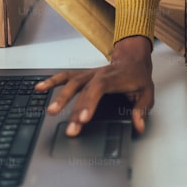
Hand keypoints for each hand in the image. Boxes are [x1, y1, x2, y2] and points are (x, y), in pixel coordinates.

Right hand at [35, 35, 152, 135]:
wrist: (132, 58)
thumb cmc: (138, 75)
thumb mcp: (146, 92)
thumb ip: (141, 109)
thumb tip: (139, 126)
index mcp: (113, 78)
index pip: (99, 90)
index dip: (90, 103)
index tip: (84, 119)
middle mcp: (98, 75)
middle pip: (83, 91)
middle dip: (75, 111)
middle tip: (71, 128)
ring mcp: (89, 74)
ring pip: (72, 83)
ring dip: (60, 96)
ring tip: (51, 111)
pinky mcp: (82, 75)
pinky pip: (65, 76)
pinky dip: (52, 81)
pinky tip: (40, 88)